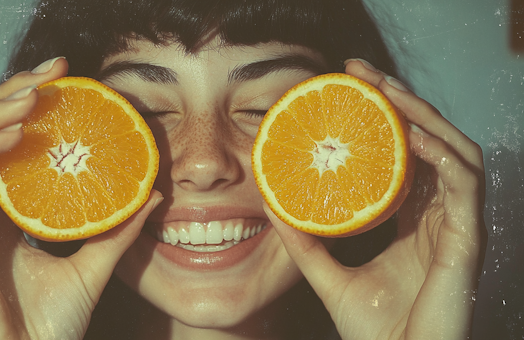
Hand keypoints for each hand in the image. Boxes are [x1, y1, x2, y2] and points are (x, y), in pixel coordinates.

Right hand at [0, 57, 162, 338]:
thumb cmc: (49, 325)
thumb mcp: (92, 265)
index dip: (27, 104)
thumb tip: (153, 194)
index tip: (66, 81)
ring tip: (34, 95)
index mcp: (0, 211)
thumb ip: (118, 228)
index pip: (4, 141)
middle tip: (54, 71)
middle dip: (12, 92)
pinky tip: (16, 132)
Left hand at [267, 59, 486, 339]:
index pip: (405, 156)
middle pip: (429, 142)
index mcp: (413, 221)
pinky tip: (414, 135)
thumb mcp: (329, 275)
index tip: (350, 91)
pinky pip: (466, 185)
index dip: (384, 120)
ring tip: (386, 92)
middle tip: (363, 74)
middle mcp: (439, 216)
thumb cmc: (374, 331)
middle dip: (400, 101)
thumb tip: (272, 204)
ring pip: (455, 151)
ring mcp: (457, 226)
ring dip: (424, 115)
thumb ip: (305, 242)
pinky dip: (443, 155)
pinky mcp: (469, 241)